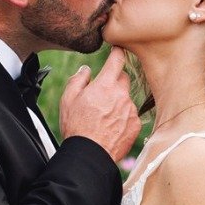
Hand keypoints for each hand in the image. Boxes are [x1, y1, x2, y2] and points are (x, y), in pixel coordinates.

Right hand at [59, 48, 140, 162]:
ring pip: (127, 98)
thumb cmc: (77, 127)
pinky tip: (111, 126)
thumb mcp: (68, 99)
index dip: (118, 52)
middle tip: (102, 93)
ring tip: (104, 116)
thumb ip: (78, 79)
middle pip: (124, 78)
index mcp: (105, 85)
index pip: (117, 60)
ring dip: (118, 101)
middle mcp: (122, 95)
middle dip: (115, 81)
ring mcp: (131, 110)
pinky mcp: (136, 124)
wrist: (90, 155)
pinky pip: (131, 114)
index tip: (118, 49)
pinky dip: (123, 117)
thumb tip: (86, 70)